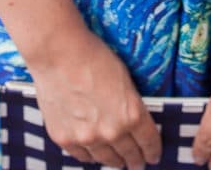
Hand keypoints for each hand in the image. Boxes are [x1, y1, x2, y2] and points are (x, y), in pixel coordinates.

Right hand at [28, 27, 162, 169]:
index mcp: (132, 114)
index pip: (149, 142)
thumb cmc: (92, 55)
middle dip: (135, 160)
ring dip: (114, 161)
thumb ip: (129, 105)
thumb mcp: (124, 78)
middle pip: (129, 155)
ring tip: (117, 162)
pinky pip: (82, 156)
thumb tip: (131, 120)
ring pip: (106, 159)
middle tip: (137, 163)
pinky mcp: (65, 138)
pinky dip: (90, 155)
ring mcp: (87, 137)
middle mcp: (112, 131)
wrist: (57, 52)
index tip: (153, 156)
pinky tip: (94, 154)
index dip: (153, 151)